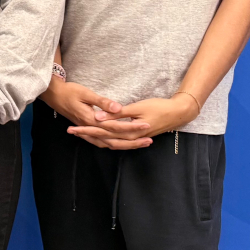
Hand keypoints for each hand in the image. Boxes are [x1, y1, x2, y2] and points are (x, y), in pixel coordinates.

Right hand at [41, 79, 152, 149]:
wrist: (53, 95)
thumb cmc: (69, 91)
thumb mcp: (85, 93)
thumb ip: (102, 102)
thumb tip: (118, 108)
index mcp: (91, 119)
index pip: (116, 126)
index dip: (132, 127)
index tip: (147, 125)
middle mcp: (90, 128)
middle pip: (114, 140)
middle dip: (132, 142)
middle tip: (149, 141)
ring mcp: (87, 131)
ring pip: (108, 144)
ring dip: (124, 145)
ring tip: (140, 144)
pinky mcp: (86, 130)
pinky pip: (101, 142)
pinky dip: (112, 145)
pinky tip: (120, 144)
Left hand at [71, 96, 197, 148]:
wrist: (177, 113)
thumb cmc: (158, 107)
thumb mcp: (137, 108)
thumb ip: (118, 114)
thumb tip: (99, 118)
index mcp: (128, 132)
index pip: (102, 131)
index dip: (87, 129)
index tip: (73, 128)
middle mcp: (129, 138)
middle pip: (103, 139)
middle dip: (87, 135)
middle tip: (71, 131)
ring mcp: (133, 139)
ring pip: (110, 142)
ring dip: (95, 138)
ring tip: (81, 135)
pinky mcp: (136, 137)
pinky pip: (118, 142)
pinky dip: (107, 140)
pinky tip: (101, 138)